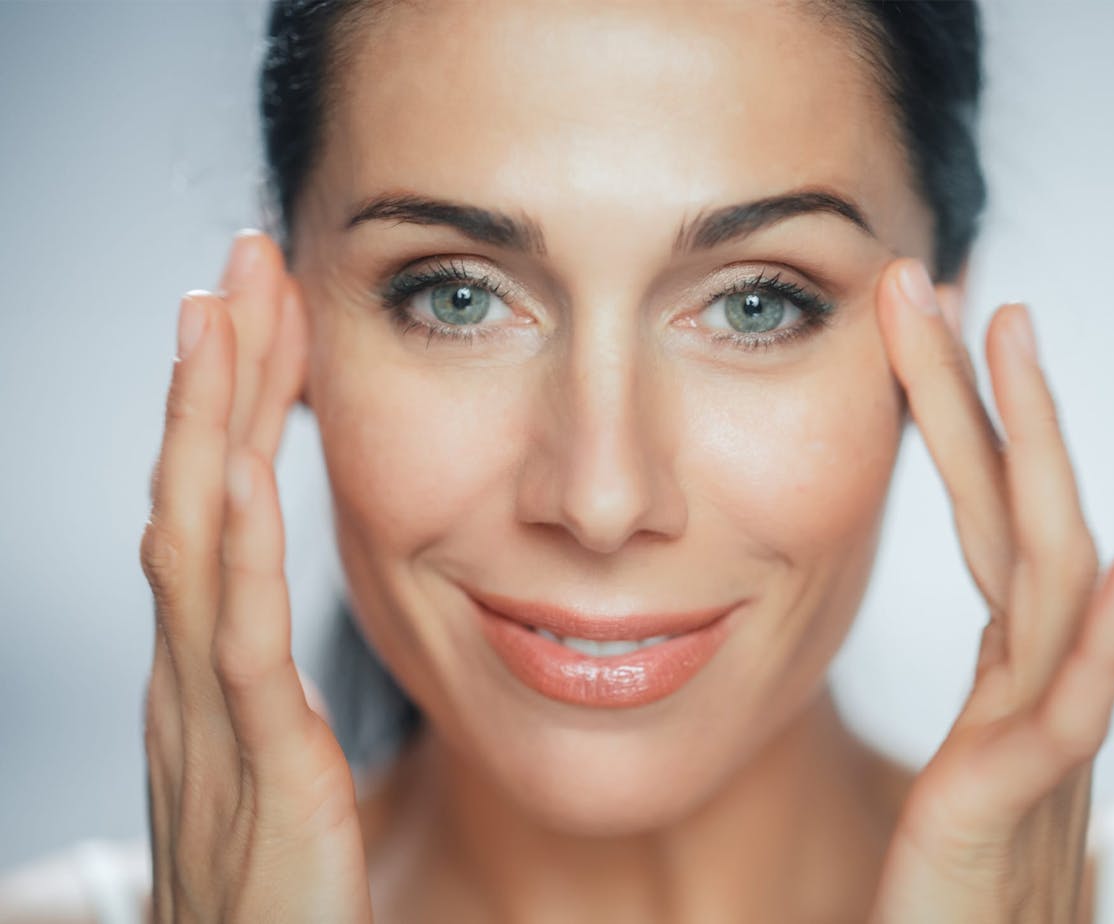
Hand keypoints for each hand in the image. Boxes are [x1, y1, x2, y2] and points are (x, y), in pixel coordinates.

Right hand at [139, 232, 371, 921]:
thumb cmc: (273, 889)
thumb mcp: (270, 765)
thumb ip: (261, 687)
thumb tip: (249, 614)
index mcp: (208, 670)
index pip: (210, 509)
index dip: (225, 408)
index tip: (253, 317)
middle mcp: (192, 673)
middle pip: (191, 494)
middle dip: (213, 376)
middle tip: (236, 266)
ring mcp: (210, 712)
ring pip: (197, 537)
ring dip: (207, 420)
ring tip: (220, 315)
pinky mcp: (258, 762)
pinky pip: (237, 631)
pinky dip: (232, 541)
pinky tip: (233, 464)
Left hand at [866, 259, 1113, 922]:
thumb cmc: (957, 888)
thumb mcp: (964, 769)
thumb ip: (998, 692)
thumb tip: (1047, 607)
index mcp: (1003, 670)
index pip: (982, 524)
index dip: (963, 427)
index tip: (924, 333)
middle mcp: (1030, 683)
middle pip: (1013, 514)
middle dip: (986, 398)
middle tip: (950, 287)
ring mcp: (1033, 735)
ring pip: (1043, 576)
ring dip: (1035, 456)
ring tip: (1016, 346)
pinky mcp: (1015, 802)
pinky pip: (1067, 711)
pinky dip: (1103, 638)